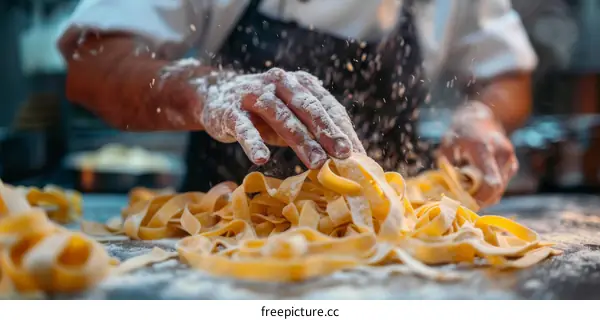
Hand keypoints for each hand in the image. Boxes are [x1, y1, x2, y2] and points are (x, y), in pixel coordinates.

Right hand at [197, 68, 364, 168]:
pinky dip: (253, 142)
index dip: (343, 129)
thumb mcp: (294, 117)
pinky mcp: (230, 112)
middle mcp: (279, 83)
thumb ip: (316, 132)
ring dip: (300, 140)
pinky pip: (243, 128)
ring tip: (316, 163)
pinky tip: (261, 158)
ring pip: (280, 116)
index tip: (358, 154)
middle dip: (328, 131)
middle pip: (307, 107)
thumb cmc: (266, 113)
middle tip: (344, 154)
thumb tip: (353, 158)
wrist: (218, 96)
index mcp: (300, 83)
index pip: (327, 106)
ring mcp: (254, 95)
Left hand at [439, 102, 517, 206]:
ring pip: (500, 190)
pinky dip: (490, 191)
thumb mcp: (447, 144)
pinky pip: (502, 185)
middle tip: (463, 202)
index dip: (479, 198)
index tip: (465, 204)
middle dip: (480, 200)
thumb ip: (447, 166)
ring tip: (468, 190)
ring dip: (485, 196)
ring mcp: (510, 160)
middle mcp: (502, 155)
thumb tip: (448, 190)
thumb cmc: (461, 131)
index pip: (490, 182)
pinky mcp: (513, 165)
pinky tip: (476, 184)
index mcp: (485, 149)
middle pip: (497, 190)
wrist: (482, 116)